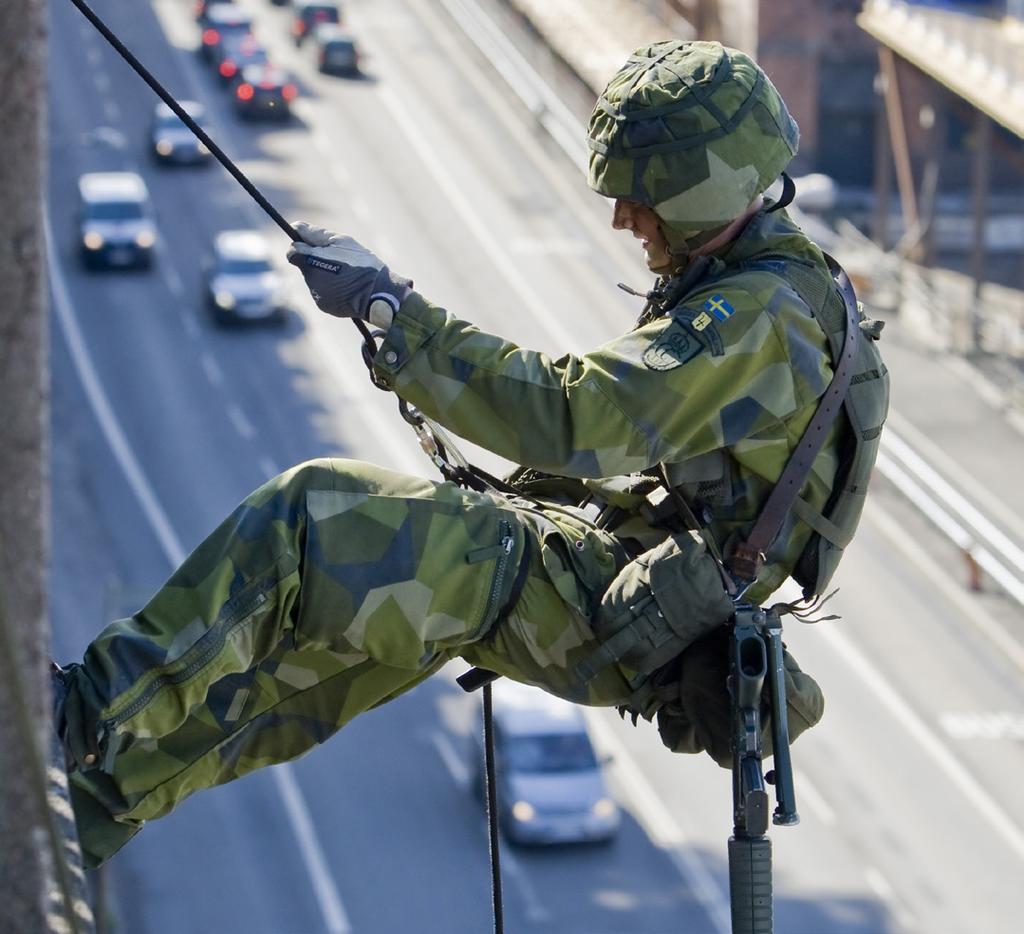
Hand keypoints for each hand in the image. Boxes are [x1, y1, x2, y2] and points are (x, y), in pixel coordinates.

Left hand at [286, 222, 411, 322]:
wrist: (377, 292)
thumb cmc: (362, 263)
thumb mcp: (341, 241)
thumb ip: (316, 234)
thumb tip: (295, 227)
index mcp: (310, 260)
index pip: (292, 252)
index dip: (302, 248)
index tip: (314, 247)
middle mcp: (310, 278)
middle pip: (305, 266)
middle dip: (316, 262)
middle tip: (337, 261)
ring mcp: (316, 293)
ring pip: (314, 280)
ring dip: (324, 275)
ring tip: (345, 275)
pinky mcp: (323, 305)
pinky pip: (322, 293)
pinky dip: (331, 289)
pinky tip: (346, 287)